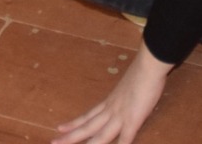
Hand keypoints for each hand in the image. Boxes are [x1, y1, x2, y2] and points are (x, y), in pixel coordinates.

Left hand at [52, 51, 171, 143]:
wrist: (148, 66)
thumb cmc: (141, 72)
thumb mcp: (128, 86)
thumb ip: (125, 95)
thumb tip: (125, 97)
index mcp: (109, 101)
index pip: (88, 115)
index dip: (74, 123)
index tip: (60, 128)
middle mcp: (110, 110)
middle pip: (87, 127)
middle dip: (71, 137)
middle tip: (53, 142)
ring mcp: (120, 116)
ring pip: (100, 135)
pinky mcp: (133, 120)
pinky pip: (124, 139)